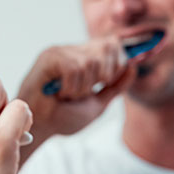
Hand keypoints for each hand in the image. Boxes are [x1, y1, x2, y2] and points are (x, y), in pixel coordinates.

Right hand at [18, 36, 135, 153]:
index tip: (108, 82)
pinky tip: (58, 94)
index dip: (119, 61)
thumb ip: (116, 86)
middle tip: (84, 93)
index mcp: (84, 57)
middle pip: (107, 48)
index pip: (113, 44)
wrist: (41, 128)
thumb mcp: (98, 103)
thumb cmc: (63, 117)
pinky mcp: (49, 57)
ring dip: (83, 89)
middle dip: (103, 76)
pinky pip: (74, 68)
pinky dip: (71, 88)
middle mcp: (73, 50)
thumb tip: (133, 66)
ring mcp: (60, 52)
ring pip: (91, 62)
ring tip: (68, 96)